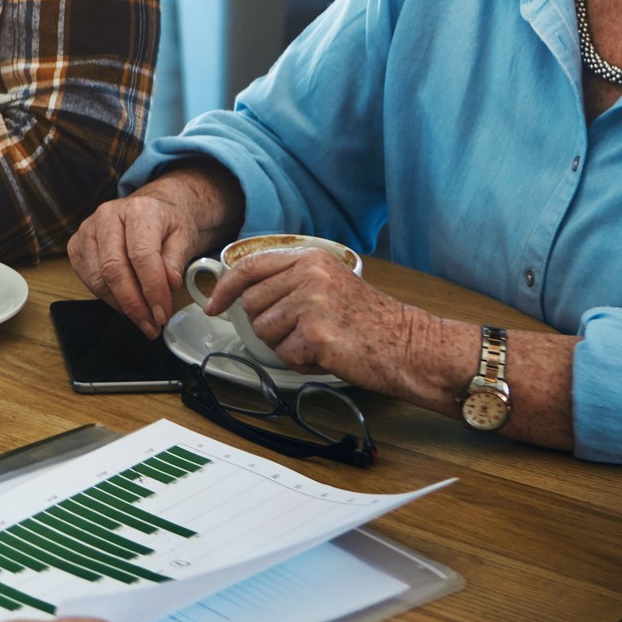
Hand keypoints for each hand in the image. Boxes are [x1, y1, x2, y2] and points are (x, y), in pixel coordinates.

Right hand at [66, 194, 204, 336]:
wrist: (150, 208)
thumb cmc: (166, 223)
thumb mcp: (183, 236)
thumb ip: (176, 260)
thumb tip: (170, 284)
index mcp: (138, 210)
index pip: (141, 255)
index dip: (152, 289)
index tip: (161, 313)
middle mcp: (107, 216)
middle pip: (114, 269)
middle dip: (133, 304)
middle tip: (151, 324)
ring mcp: (87, 230)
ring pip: (98, 279)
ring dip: (121, 306)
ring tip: (142, 318)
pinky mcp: (76, 245)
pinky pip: (87, 280)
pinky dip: (107, 298)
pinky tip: (125, 303)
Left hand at [200, 248, 410, 383]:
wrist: (408, 345)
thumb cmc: (371, 321)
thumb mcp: (330, 282)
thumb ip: (291, 280)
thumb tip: (244, 294)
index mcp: (310, 258)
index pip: (249, 267)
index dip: (225, 288)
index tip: (213, 304)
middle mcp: (308, 275)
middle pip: (252, 304)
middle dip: (268, 325)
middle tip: (302, 331)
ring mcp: (311, 303)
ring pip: (264, 331)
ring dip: (286, 345)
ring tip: (319, 341)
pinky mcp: (315, 334)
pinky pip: (285, 355)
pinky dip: (302, 362)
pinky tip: (328, 355)